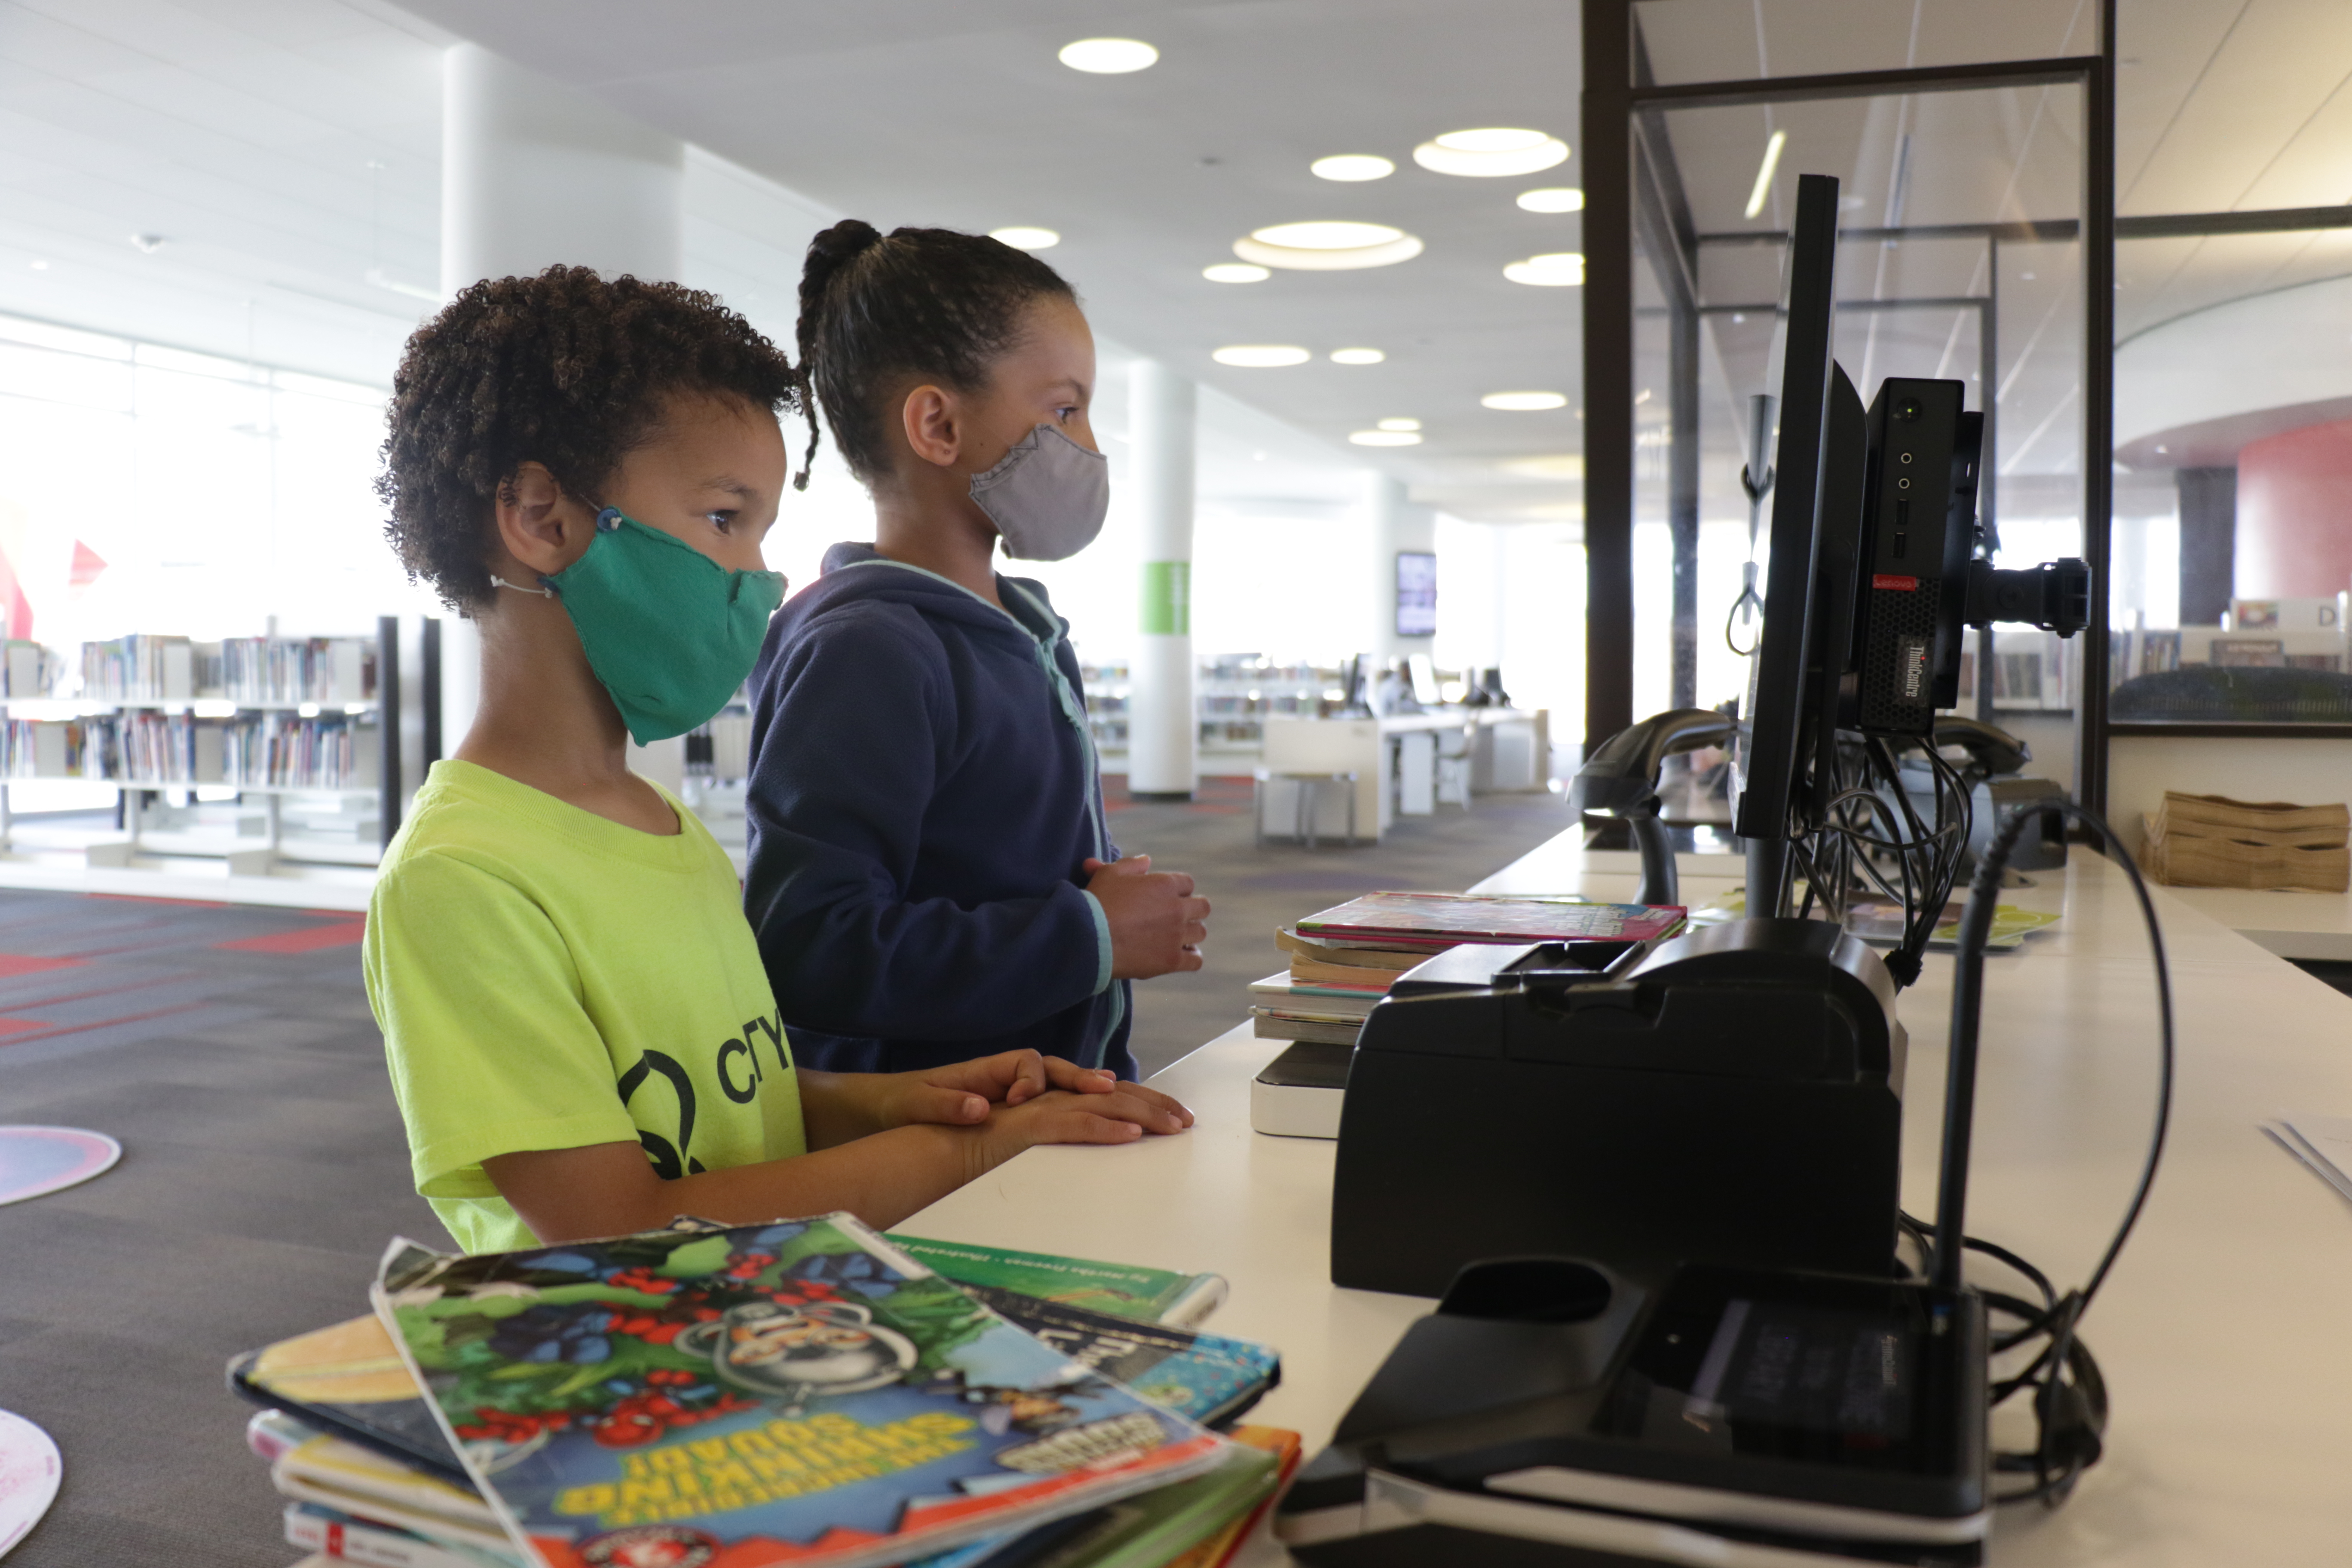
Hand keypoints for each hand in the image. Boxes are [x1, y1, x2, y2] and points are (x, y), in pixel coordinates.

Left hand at [881, 1050, 1136, 1127]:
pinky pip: (1068, 1106)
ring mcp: (1025, 1092)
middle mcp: (1014, 1075)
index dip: (1031, 1082)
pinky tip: (1124, 1117)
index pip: (1026, 1065)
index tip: (1022, 1102)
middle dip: (1090, 1081)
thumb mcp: (918, 1103)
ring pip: (1072, 1088)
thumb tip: (979, 1106)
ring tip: (1139, 1104)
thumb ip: (947, 1103)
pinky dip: (1095, 1108)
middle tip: (1111, 1089)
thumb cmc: (907, 1102)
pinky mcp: (1028, 1110)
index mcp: (991, 1069)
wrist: (895, 1105)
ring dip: (1104, 1094)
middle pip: (1062, 1071)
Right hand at [990, 1085, 1195, 1152]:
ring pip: (1103, 1105)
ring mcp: (1044, 1108)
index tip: (1177, 1115)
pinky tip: (1131, 1136)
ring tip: (1173, 1127)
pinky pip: (1074, 1124)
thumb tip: (1096, 1144)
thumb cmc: (982, 1146)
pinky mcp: (1030, 1125)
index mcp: (1057, 1098)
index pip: (1111, 1095)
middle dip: (1156, 1104)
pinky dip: (1105, 1128)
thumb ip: (1062, 1134)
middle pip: (1116, 1094)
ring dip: (1143, 1114)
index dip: (1147, 1101)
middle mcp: (1055, 1096)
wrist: (941, 1142)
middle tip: (1189, 1120)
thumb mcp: (1033, 1139)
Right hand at [1083, 854, 1210, 978]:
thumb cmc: (1097, 902)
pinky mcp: (1172, 960)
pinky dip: (1191, 957)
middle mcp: (1177, 909)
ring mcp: (1176, 936)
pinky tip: (1182, 956)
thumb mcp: (1110, 873)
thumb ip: (1131, 864)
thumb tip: (1146, 860)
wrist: (1089, 937)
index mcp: (1165, 885)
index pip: (1188, 884)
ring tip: (1179, 937)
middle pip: (1202, 907)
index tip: (1167, 897)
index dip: (1179, 890)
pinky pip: (1196, 960)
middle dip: (1192, 910)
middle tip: (1177, 917)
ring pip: (1200, 933)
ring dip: (1191, 934)